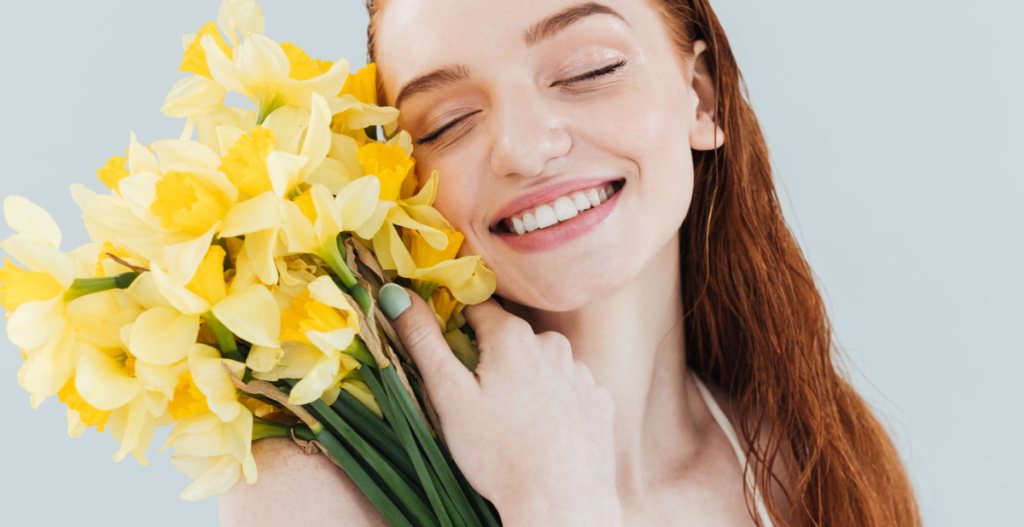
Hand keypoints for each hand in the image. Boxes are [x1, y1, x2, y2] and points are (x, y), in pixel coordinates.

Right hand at [381, 286, 621, 526]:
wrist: (560, 502)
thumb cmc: (497, 452)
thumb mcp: (449, 395)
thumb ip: (423, 339)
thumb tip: (396, 294)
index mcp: (512, 336)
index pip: (477, 307)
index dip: (458, 324)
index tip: (450, 352)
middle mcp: (552, 344)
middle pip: (511, 337)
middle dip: (493, 358)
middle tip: (480, 401)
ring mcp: (581, 372)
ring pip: (542, 364)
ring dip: (526, 381)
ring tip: (513, 424)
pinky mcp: (599, 400)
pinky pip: (570, 390)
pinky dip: (555, 403)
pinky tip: (544, 432)